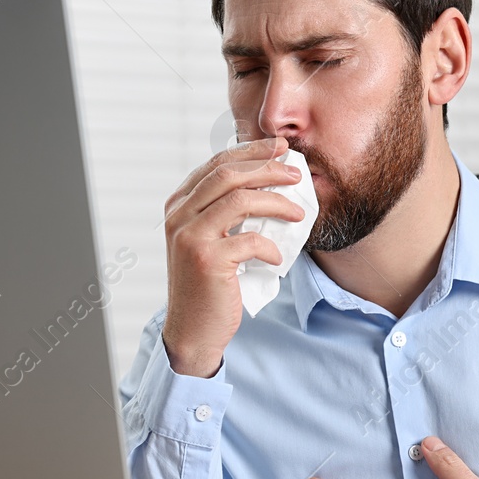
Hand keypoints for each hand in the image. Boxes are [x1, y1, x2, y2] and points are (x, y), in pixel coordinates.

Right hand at [160, 138, 303, 376]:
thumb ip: (225, 212)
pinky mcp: (207, 261)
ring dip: (276, 203)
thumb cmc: (209, 284)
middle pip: (228, 174)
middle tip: (297, 174)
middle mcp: (178, 216)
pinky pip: (249, 241)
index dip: (251, 152)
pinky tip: (278, 257)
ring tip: (299, 213)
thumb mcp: (211, 240)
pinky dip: (270, 247)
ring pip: (239, 200)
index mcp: (178, 205)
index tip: (281, 148)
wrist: (193, 330)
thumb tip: (270, 182)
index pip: (217, 164)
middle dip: (268, 168)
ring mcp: (190, 237)